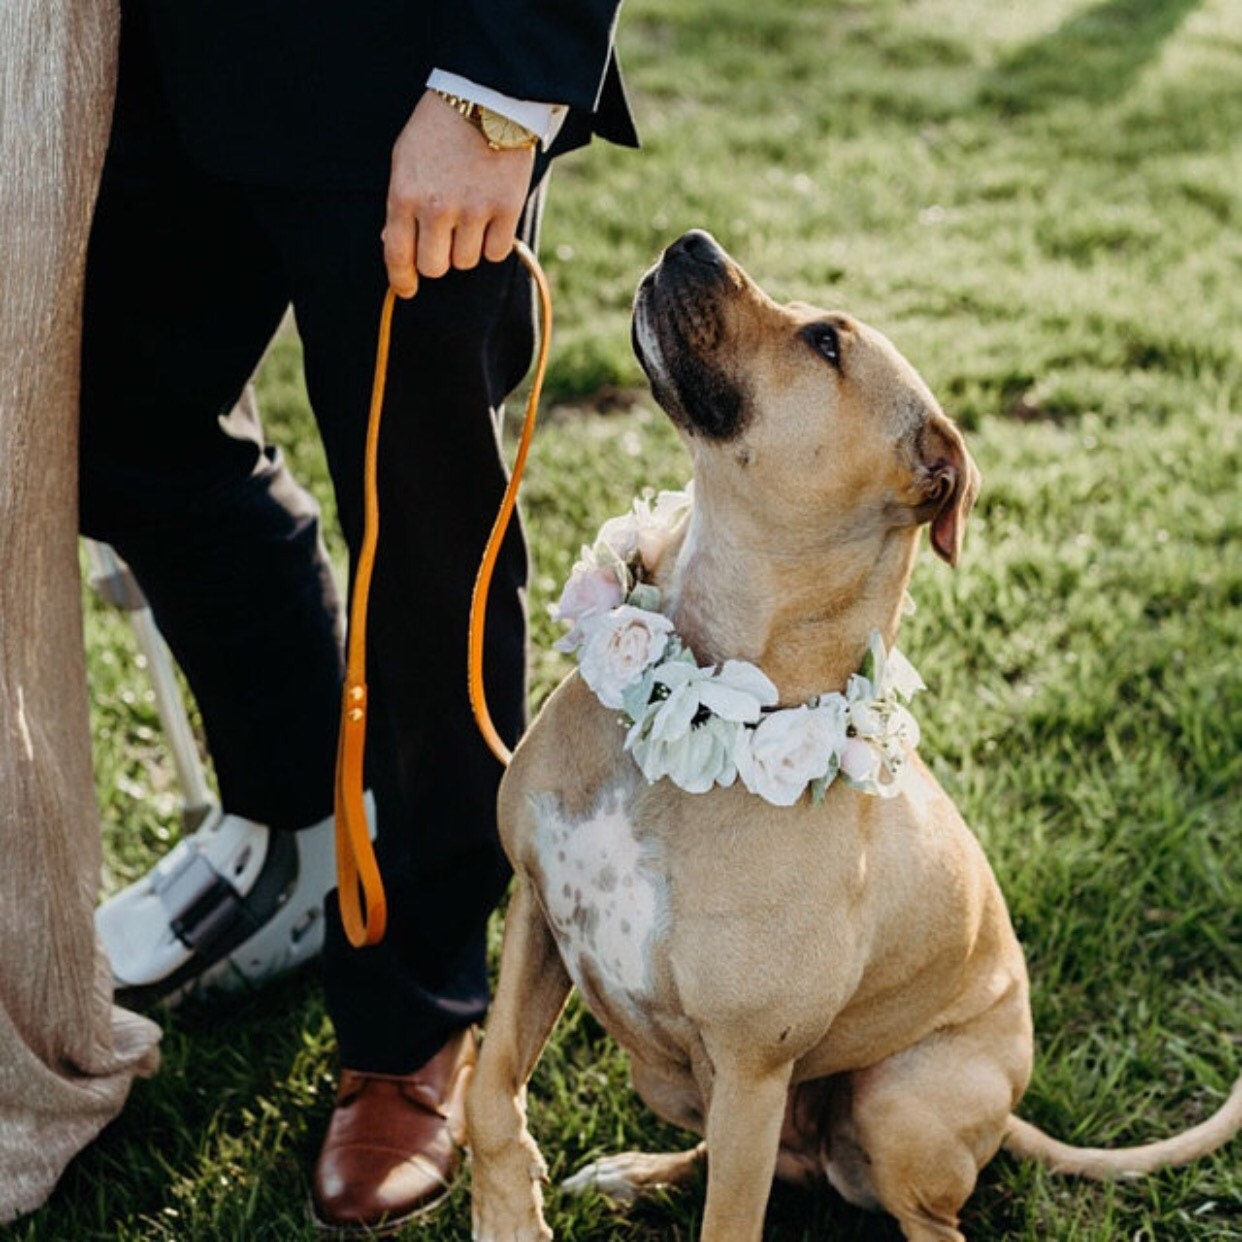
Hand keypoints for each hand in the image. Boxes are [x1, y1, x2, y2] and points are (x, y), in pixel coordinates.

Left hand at [384, 91, 535, 297]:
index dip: (402, 281)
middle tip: (445, 239)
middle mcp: (438, 208)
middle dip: (439, 258)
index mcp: (405, 195)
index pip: (398, 256)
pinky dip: (494, 242)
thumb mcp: (405, 159)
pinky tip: (492, 218)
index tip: (407, 289)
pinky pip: (497, 252)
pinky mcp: (506, 209)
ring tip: (471, 216)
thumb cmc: (440, 129)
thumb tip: (393, 246)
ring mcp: (474, 210)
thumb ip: (399, 205)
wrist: (487, 97)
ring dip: (467, 247)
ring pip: (467, 261)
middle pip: (436, 268)